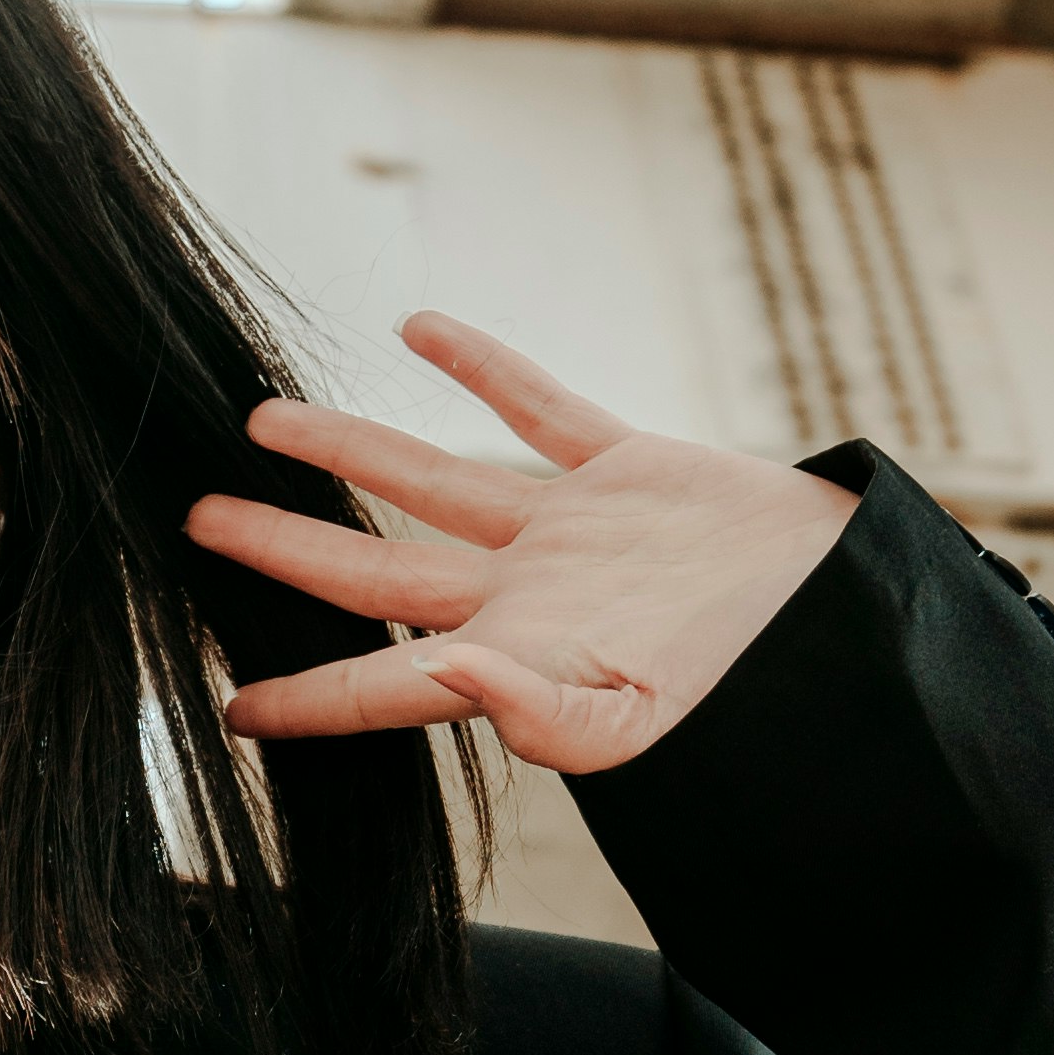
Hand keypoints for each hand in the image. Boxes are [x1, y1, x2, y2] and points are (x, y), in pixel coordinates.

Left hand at [189, 311, 857, 774]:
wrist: (854, 633)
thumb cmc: (752, 700)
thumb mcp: (638, 724)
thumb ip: (532, 707)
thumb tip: (438, 669)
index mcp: (516, 662)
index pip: (383, 684)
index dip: (308, 696)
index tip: (231, 704)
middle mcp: (525, 596)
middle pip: (376, 568)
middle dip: (286, 547)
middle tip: (199, 524)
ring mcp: (572, 531)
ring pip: (434, 478)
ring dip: (351, 446)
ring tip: (266, 419)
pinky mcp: (632, 471)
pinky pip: (541, 408)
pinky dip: (484, 367)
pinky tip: (420, 329)